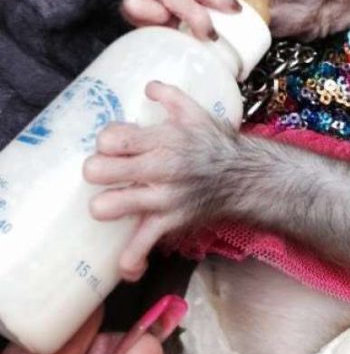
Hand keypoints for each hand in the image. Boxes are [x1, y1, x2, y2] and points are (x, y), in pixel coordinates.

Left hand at [83, 81, 235, 278]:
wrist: (248, 177)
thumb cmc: (218, 145)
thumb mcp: (196, 113)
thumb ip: (170, 97)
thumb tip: (148, 86)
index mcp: (163, 138)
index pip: (113, 138)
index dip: (106, 142)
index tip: (111, 146)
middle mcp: (160, 167)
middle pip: (103, 169)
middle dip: (96, 171)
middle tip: (102, 173)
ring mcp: (163, 198)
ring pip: (115, 205)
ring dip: (106, 207)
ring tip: (108, 205)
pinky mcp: (171, 222)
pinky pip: (144, 243)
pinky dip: (132, 257)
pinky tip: (125, 266)